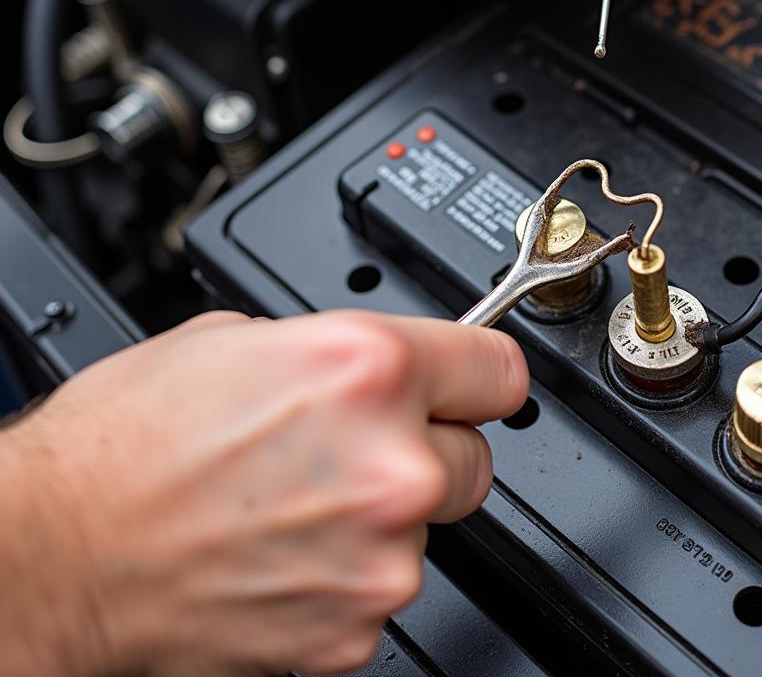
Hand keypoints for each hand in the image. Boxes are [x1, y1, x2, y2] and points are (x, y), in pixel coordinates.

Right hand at [1, 310, 527, 675]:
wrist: (55, 553)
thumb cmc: (125, 442)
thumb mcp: (240, 338)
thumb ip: (335, 350)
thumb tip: (368, 368)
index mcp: (370, 369)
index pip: (501, 371)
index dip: (477, 376)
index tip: (468, 385)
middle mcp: (391, 463)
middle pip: (475, 457)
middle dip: (427, 448)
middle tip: (355, 447)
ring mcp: (378, 556)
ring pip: (426, 526)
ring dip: (379, 515)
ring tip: (295, 499)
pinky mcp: (352, 628)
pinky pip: (380, 586)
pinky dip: (345, 571)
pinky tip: (282, 548)